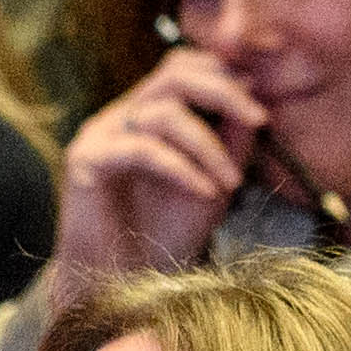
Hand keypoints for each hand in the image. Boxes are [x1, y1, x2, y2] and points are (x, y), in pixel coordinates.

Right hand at [53, 48, 269, 291]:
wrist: (130, 284)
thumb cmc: (170, 235)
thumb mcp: (217, 179)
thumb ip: (232, 139)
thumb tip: (253, 99)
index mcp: (150, 113)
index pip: (186, 67)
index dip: (225, 70)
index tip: (263, 94)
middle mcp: (123, 115)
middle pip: (174, 72)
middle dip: (223, 91)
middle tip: (259, 120)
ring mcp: (101, 134)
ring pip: (162, 111)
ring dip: (207, 146)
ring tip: (229, 183)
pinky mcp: (86, 159)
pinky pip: (143, 148)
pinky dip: (181, 168)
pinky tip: (204, 192)